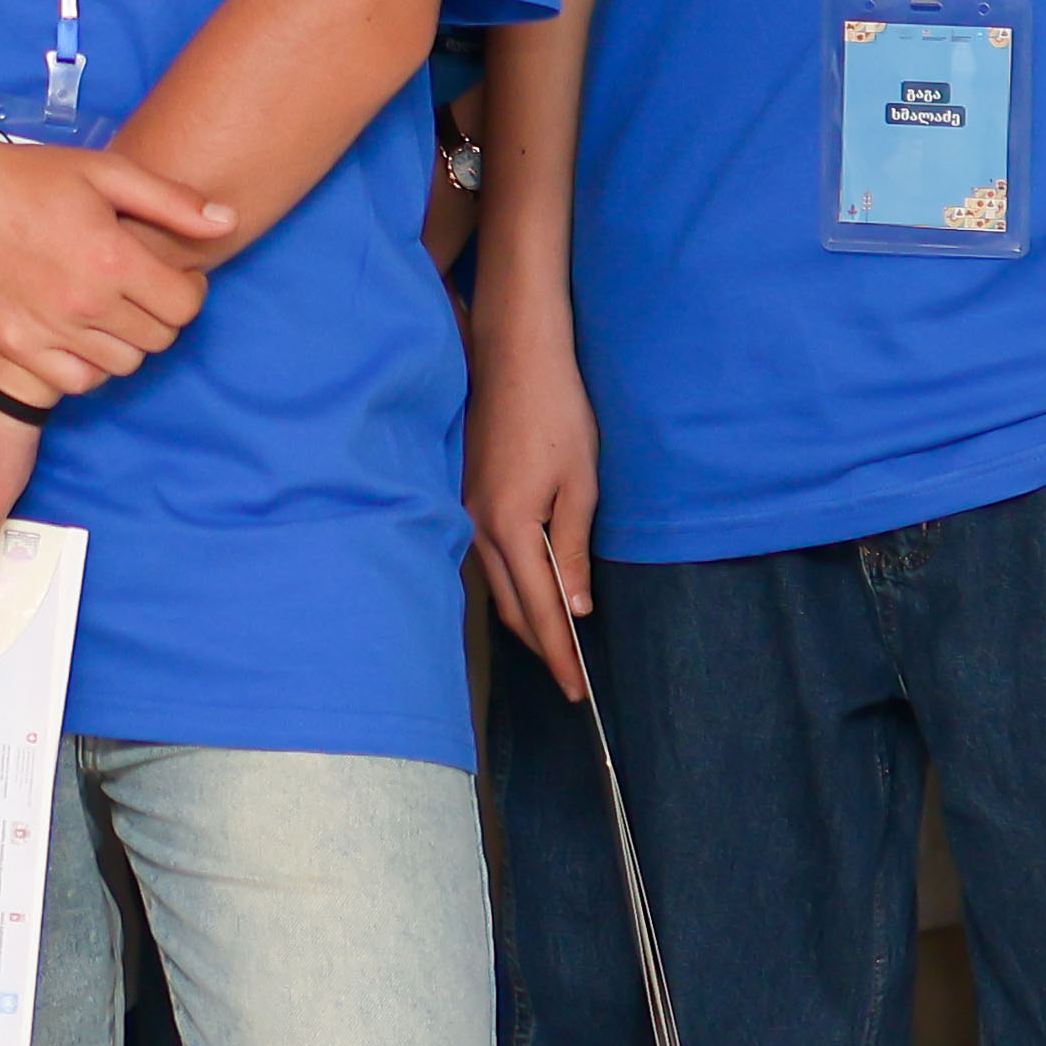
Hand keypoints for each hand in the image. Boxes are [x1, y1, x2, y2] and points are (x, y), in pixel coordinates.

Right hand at [0, 132, 229, 393]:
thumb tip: (227, 222)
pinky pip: (79, 381)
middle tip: (141, 288)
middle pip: (160, 338)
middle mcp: (84, 301)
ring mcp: (48, 328)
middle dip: (162, 314)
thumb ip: (171, 201)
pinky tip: (84, 335)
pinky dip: (91, 366)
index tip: (173, 275)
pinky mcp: (18, 344)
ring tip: (112, 309)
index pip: (185, 305)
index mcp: (111, 257)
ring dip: (129, 340)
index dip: (191, 290)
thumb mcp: (105, 172)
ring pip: (124, 364)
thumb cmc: (29, 177)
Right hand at [461, 293, 600, 705]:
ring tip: (554, 642)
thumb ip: (571, 549)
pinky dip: (510, 584)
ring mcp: (466, 510)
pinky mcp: (466, 494)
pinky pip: (487, 557)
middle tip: (569, 677)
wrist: (513, 355)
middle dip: (540, 644)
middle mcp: (477, 526)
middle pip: (509, 605)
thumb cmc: (557, 413)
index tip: (578, 690)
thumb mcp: (580, 484)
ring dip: (524, 616)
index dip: (559, 653)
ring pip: (495, 583)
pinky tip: (527, 589)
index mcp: (509, 527)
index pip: (539, 609)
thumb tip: (574, 607)